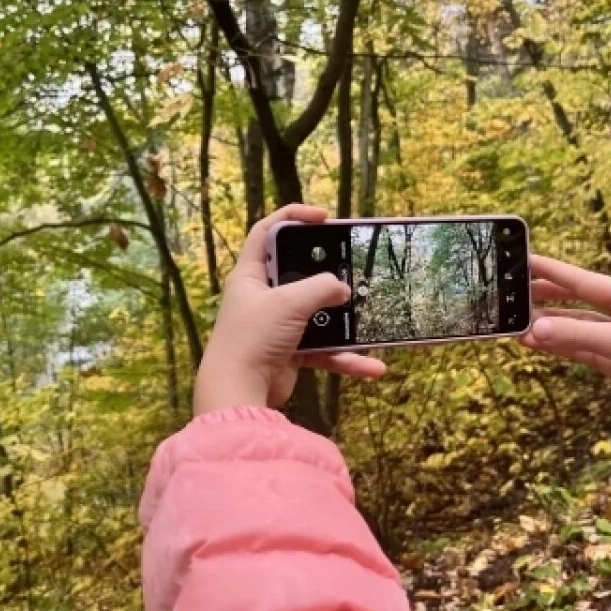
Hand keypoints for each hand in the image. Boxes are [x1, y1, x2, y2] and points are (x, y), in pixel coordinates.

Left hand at [193, 204, 386, 415]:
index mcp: (250, 274)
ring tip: (368, 315)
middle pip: (297, 271)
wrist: (239, 392)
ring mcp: (276, 325)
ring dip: (342, 319)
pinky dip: (345, 357)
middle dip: (326, 270)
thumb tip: (342, 289)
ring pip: (316, 313)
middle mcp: (261, 296)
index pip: (267, 231)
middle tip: (352, 262)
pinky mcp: (288, 352)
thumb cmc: (254, 337)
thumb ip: (320, 288)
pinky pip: (323, 349)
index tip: (324, 218)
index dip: (293, 218)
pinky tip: (372, 367)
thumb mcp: (289, 303)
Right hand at [521, 255, 610, 468]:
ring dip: (549, 329)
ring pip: (578, 331)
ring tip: (516, 327)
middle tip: (512, 294)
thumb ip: (580, 336)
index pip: (586, 282)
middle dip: (547, 299)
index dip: (554, 272)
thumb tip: (535, 331)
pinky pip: (583, 353)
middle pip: (579, 303)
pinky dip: (560, 349)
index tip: (523, 260)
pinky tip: (538, 345)